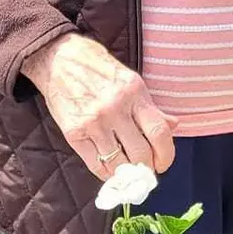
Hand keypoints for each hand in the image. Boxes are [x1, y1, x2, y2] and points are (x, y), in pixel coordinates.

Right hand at [23, 32, 174, 179]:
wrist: (58, 60)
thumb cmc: (98, 69)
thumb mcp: (130, 81)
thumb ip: (151, 106)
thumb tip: (174, 125)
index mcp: (134, 93)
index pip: (159, 132)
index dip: (166, 154)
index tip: (163, 162)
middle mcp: (115, 108)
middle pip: (141, 153)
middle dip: (147, 168)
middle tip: (146, 170)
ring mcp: (94, 122)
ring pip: (119, 163)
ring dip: (127, 174)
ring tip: (129, 172)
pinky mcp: (74, 133)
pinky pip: (95, 164)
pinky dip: (106, 173)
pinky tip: (111, 171)